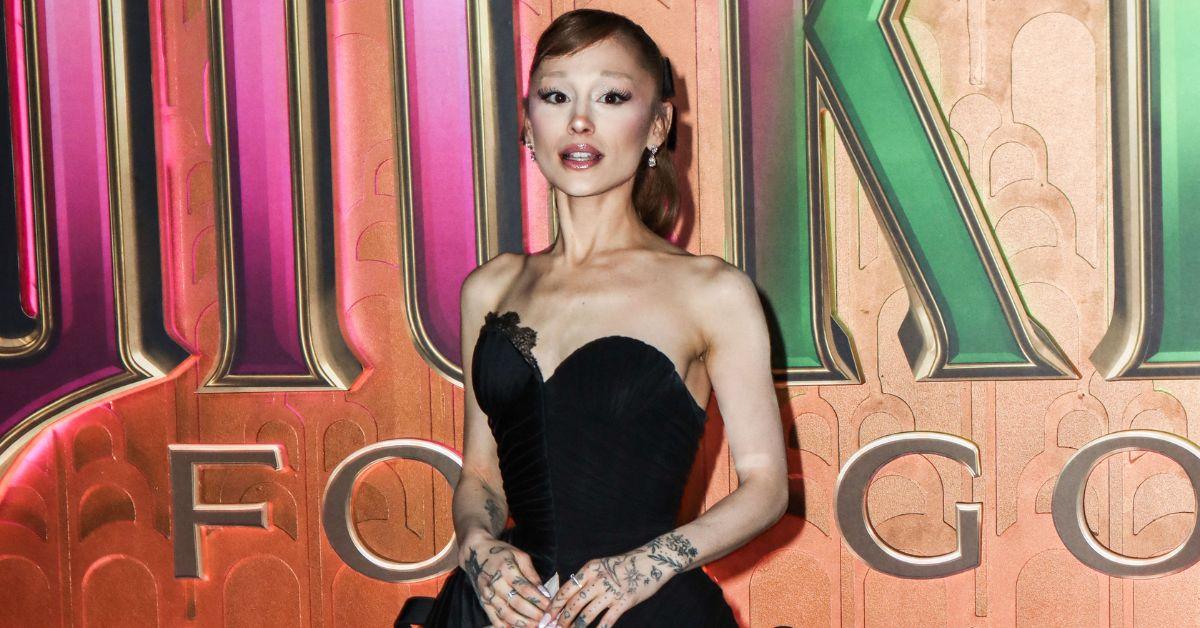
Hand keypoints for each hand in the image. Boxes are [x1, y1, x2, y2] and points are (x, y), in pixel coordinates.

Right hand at [460, 534, 551, 626]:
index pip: (525, 588)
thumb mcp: (519, 556)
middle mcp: (495, 583)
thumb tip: (544, 592)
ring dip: (523, 623)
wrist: (476, 553)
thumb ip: (531, 574)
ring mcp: (488, 595)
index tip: (550, 606)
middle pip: (516, 603)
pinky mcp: (483, 603)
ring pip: (506, 614)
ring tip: (536, 626)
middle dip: (534, 614)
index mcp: (506, 568)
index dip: (539, 599)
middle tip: (546, 619)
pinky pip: (495, 619)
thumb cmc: (501, 553)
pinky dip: (507, 627)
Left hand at [548, 533, 697, 627]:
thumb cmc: (624, 565)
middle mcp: (597, 580)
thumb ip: (586, 580)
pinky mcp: (624, 602)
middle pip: (572, 605)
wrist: (651, 560)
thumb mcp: (601, 566)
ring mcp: (611, 592)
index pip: (565, 591)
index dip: (553, 607)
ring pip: (586, 615)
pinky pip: (607, 621)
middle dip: (560, 621)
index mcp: (589, 570)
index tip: (544, 618)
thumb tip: (568, 597)